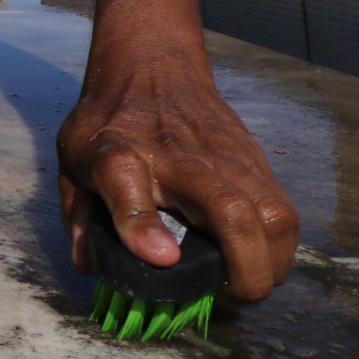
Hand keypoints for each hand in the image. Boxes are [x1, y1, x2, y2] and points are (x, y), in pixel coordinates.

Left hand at [56, 48, 298, 301]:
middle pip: (229, 209)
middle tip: (226, 296)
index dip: (139, 223)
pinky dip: (279, 244)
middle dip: (244, 268)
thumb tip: (89, 265)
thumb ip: (79, 214)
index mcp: (117, 153)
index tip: (160, 259)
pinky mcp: (253, 158)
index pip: (123, 180)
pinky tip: (261, 259)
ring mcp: (224, 155)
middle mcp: (177, 154)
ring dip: (269, 262)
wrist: (151, 63)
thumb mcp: (75, 158)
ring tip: (246, 282)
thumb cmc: (109, 120)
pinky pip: (283, 207)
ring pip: (272, 212)